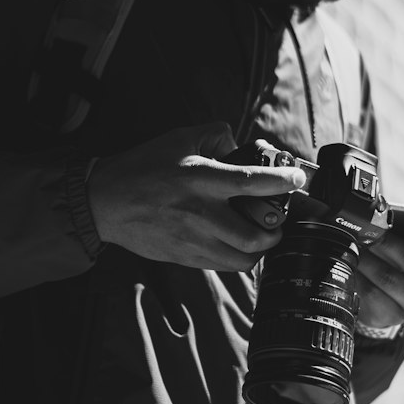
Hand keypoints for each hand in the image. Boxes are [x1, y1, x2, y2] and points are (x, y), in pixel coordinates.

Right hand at [87, 123, 308, 270]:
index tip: (298, 180)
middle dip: (276, 231)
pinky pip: (223, 266)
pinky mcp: (185, 257)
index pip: (252, 182)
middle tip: (277, 220)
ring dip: (260, 249)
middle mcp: (200, 212)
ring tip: (261, 236)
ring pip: (243, 259)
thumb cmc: (143, 167)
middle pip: (255, 235)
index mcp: (200, 178)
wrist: (106, 202)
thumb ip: (216, 136)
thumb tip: (242, 147)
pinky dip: (239, 259)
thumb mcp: (179, 138)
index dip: (282, 182)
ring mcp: (192, 240)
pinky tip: (238, 245)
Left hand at [354, 200, 403, 329]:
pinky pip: (373, 294)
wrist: (386, 300)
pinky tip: (350, 267)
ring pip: (389, 278)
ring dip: (368, 259)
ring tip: (352, 245)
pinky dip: (359, 278)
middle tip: (366, 230)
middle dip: (387, 242)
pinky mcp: (395, 316)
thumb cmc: (402, 260)